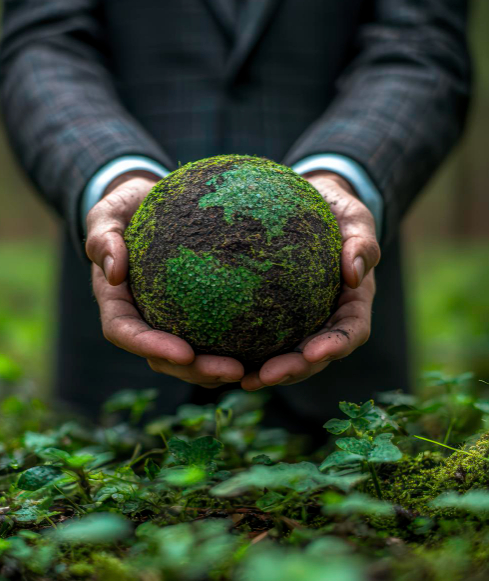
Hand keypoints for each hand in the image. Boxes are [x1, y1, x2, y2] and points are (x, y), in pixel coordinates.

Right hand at [86, 171, 244, 388]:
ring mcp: (168, 321)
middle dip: (197, 371)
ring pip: (191, 359)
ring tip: (252, 369)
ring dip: (218, 370)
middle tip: (233, 370)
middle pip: (164, 358)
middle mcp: (142, 319)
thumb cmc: (125, 206)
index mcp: (117, 303)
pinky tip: (267, 347)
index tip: (185, 353)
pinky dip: (237, 346)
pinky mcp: (195, 314)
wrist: (149, 201)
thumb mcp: (108, 212)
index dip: (153, 348)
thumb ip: (103, 237)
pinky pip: (214, 335)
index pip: (126, 333)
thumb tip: (114, 270)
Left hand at [241, 171, 379, 390]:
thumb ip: (361, 242)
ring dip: (267, 372)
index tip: (313, 353)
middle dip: (293, 370)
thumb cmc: (338, 209)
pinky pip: (261, 336)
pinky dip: (244, 351)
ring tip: (242, 379)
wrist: (313, 201)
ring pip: (287, 355)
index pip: (350, 332)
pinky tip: (219, 357)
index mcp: (353, 303)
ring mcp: (301, 321)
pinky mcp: (273, 315)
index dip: (334, 347)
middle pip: (314, 356)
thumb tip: (355, 272)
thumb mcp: (356, 218)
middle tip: (266, 375)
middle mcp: (327, 319)